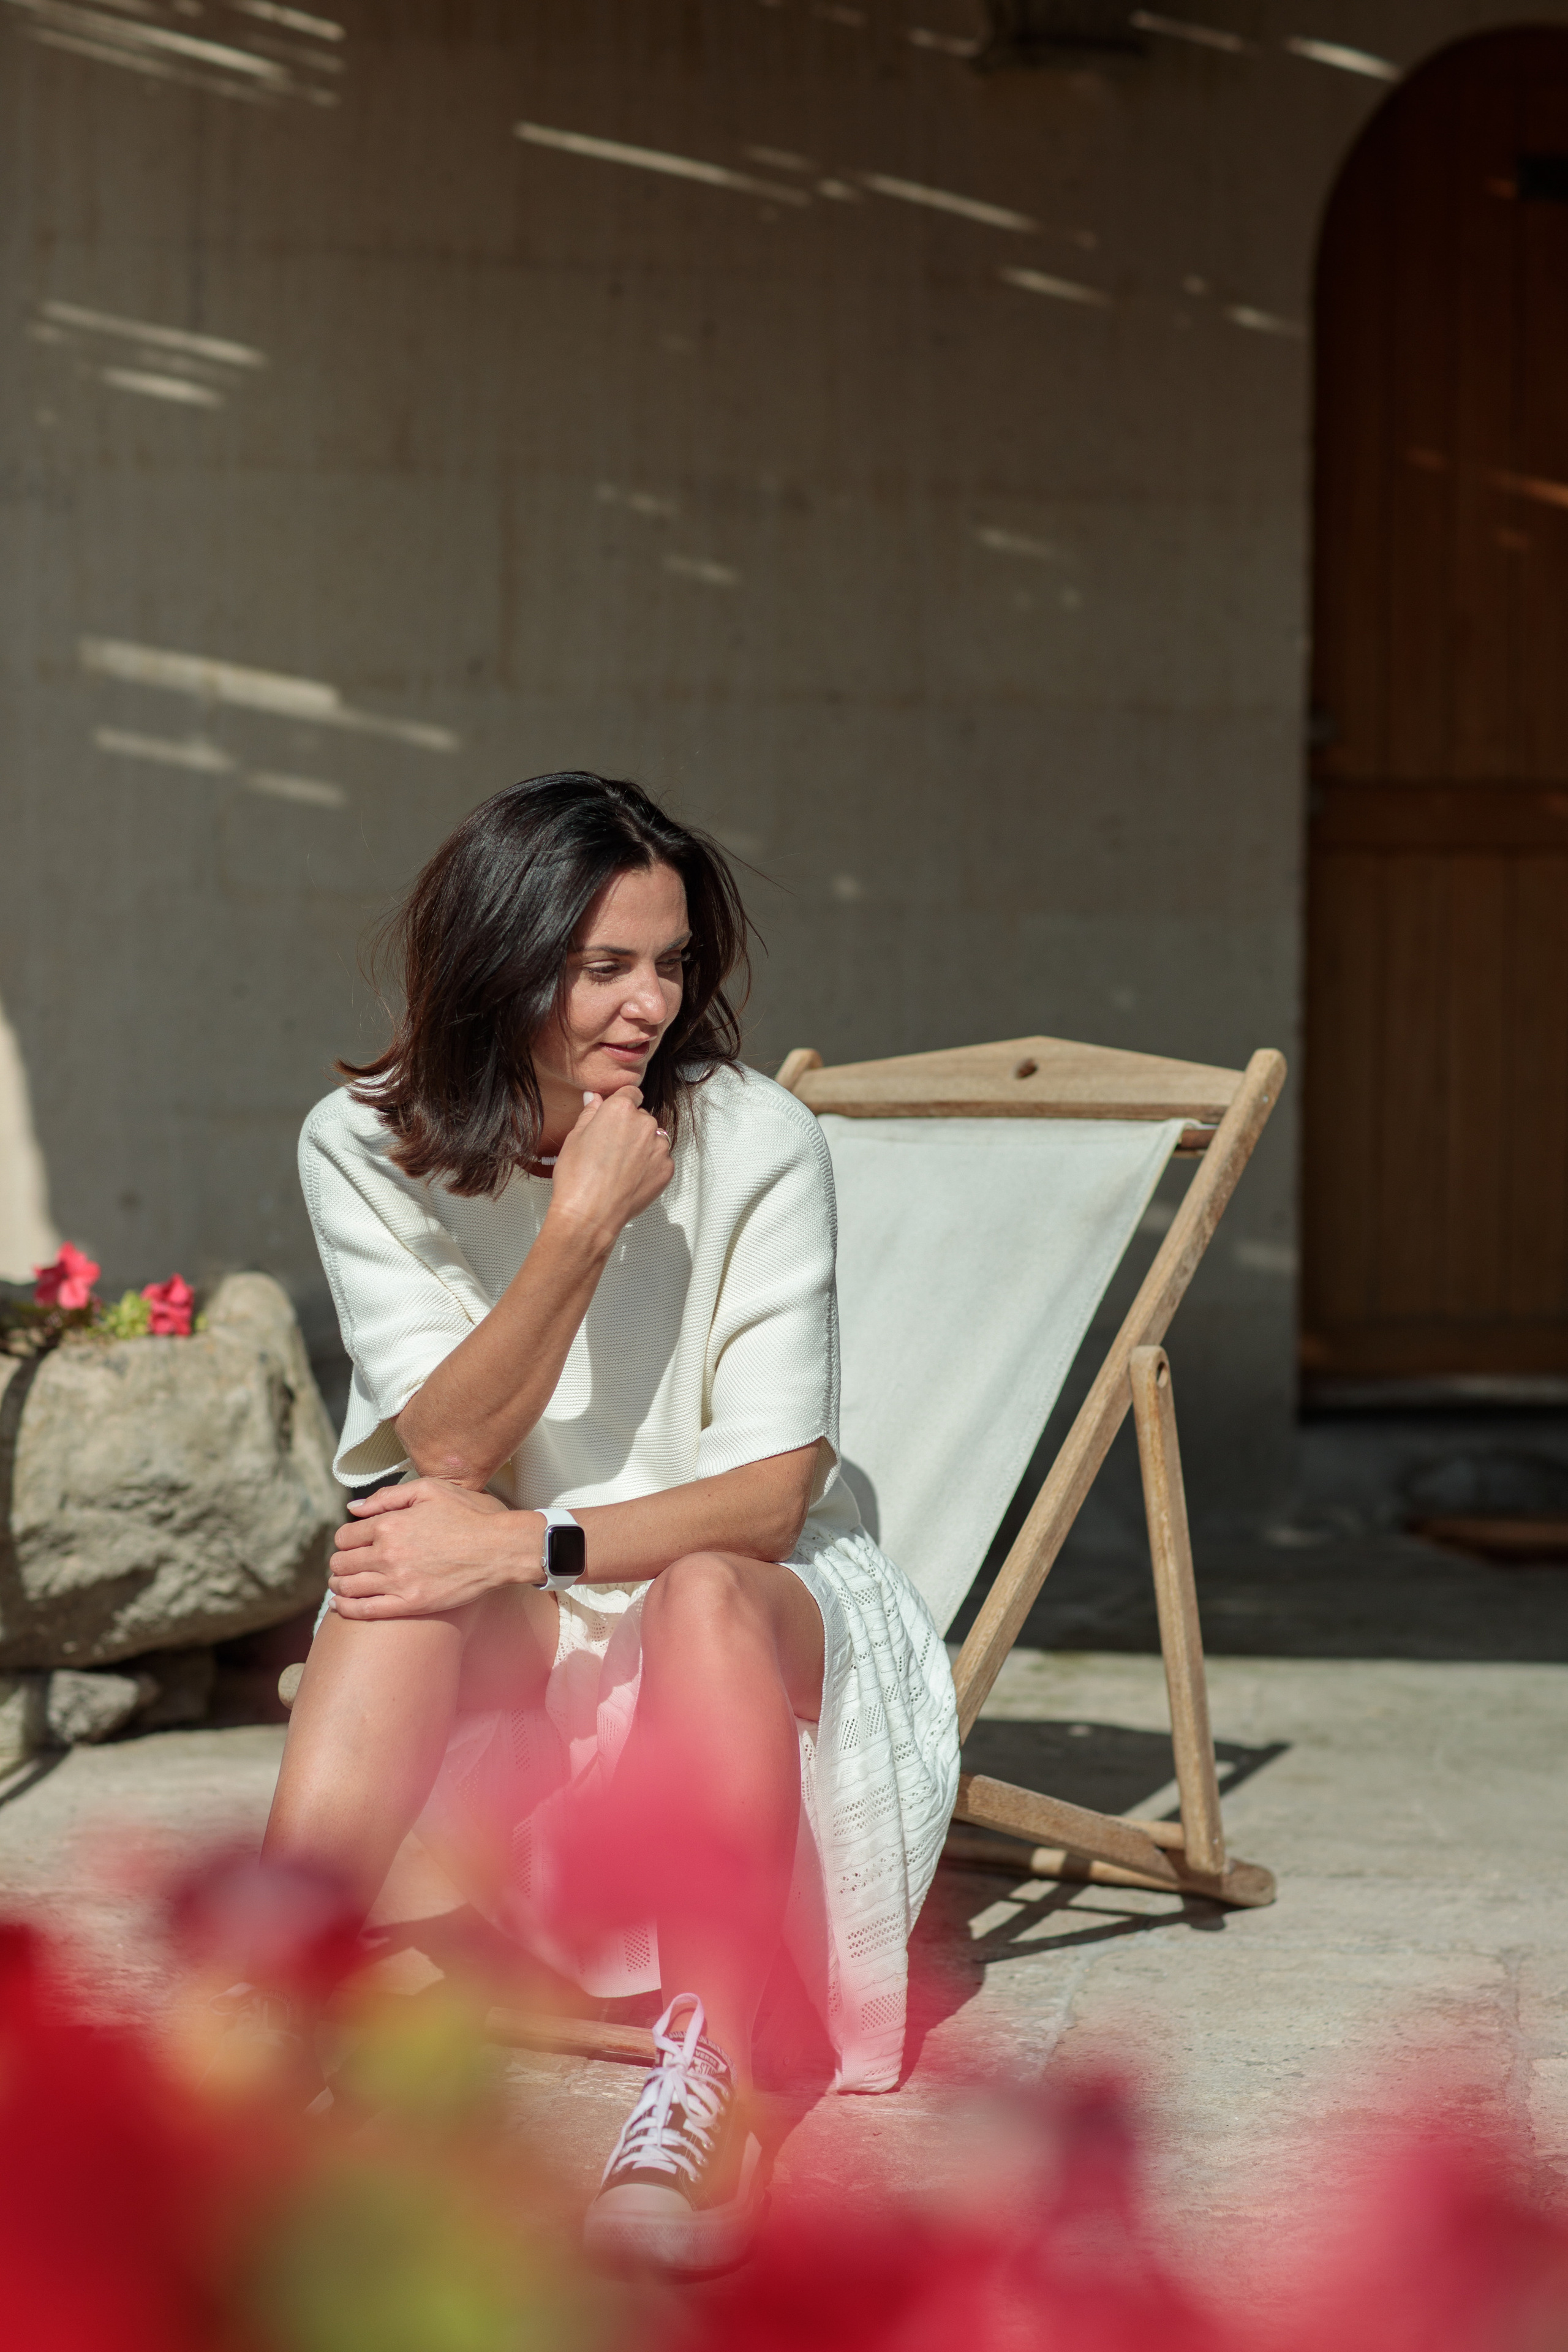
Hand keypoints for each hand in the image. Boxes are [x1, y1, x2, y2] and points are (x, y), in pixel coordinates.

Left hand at [328, 1478, 541, 1617]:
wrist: (501, 1549)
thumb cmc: (470, 1515)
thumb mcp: (430, 1489)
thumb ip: (387, 1496)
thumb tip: (353, 1507)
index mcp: (390, 1524)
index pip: (345, 1535)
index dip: (346, 1538)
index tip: (354, 1542)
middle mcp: (388, 1554)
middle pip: (342, 1562)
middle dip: (341, 1561)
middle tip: (347, 1563)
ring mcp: (398, 1582)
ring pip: (347, 1587)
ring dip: (340, 1584)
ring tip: (343, 1583)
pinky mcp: (411, 1605)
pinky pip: (365, 1611)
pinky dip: (347, 1609)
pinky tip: (342, 1606)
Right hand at [547, 1086, 672, 1245]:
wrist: (590, 1214)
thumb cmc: (578, 1178)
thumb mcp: (575, 1138)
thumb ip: (590, 1113)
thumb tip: (595, 1099)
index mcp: (620, 1109)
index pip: (630, 1093)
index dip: (622, 1103)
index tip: (617, 1114)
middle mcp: (644, 1123)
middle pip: (642, 1117)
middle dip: (630, 1128)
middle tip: (610, 1149)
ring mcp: (659, 1147)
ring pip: (653, 1139)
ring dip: (642, 1147)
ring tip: (620, 1167)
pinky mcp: (667, 1168)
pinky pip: (660, 1160)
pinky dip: (649, 1166)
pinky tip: (630, 1178)